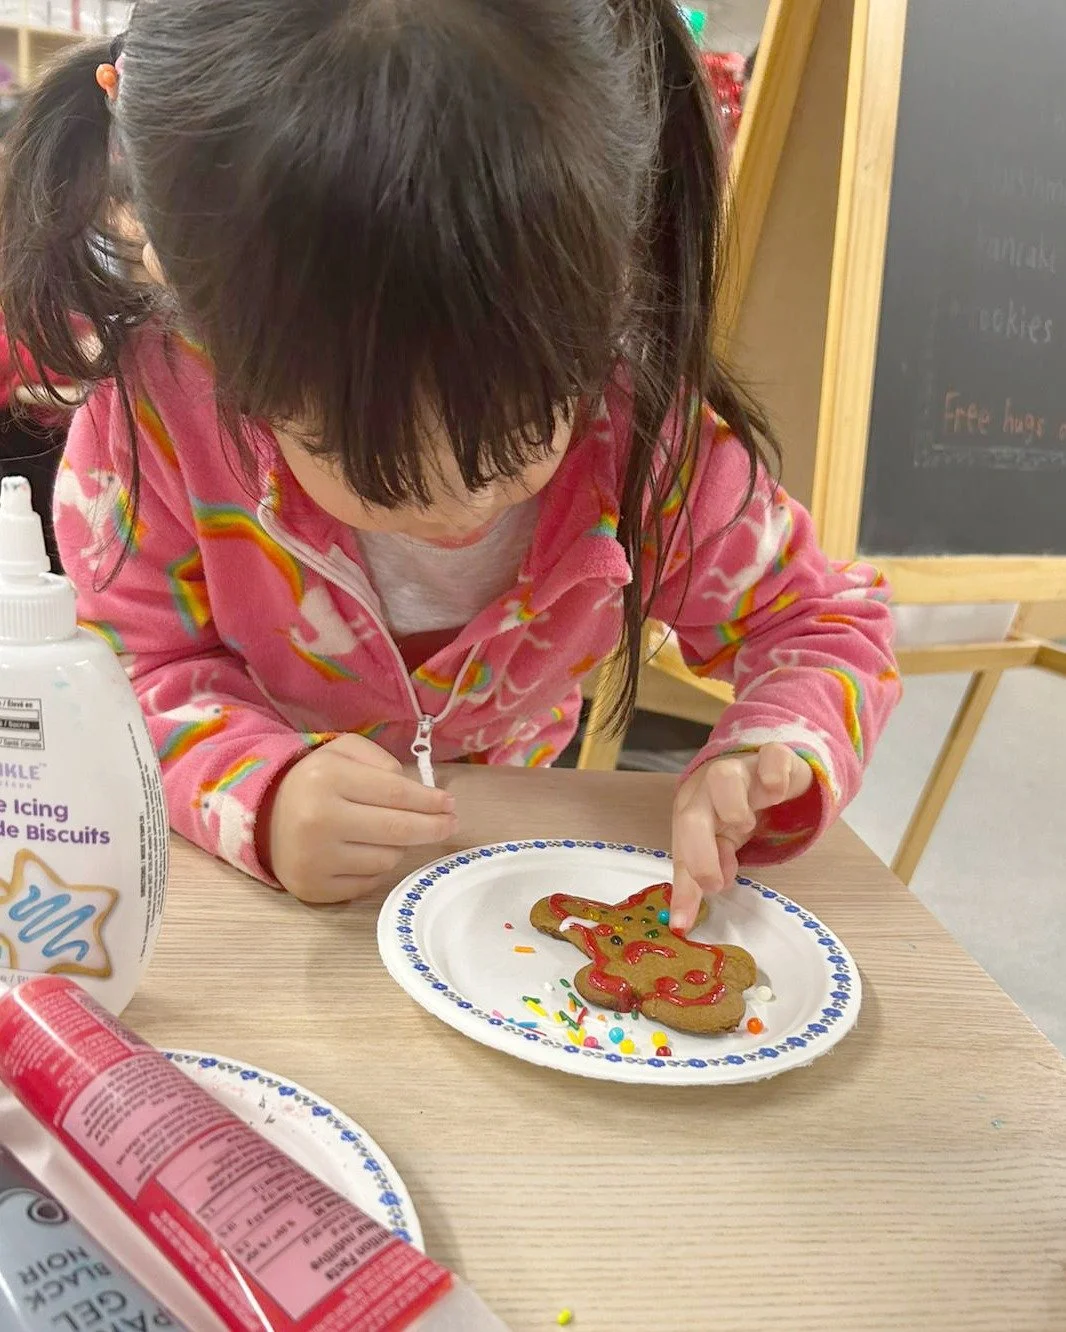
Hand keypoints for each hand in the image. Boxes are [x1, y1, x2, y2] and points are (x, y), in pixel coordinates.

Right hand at [264, 734, 456, 902]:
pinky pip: (370, 883)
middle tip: (450, 823)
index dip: (430, 801)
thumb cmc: (315, 781)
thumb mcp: (343, 752)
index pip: (396, 793)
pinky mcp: (314, 889)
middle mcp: (318, 820)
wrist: (263, 817)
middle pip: (398, 830)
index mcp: (327, 778)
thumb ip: (382, 761)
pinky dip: (378, 868)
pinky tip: (369, 851)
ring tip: (391, 833)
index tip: (450, 804)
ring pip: (388, 859)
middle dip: (433, 827)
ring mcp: (315, 859)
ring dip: (400, 846)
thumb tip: (422, 792)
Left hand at [671, 743, 812, 929]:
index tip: (682, 922)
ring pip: (723, 777)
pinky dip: (773, 775)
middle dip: (699, 852)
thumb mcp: (717, 843)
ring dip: (732, 807)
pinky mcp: (771, 757)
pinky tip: (776, 792)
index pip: (680, 849)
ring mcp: (740, 769)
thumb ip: (706, 872)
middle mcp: (707, 789)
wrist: (765, 767)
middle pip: (692, 815)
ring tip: (747, 826)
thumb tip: (696, 907)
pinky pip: (770, 757)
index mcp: (691, 810)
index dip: (683, 886)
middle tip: (714, 882)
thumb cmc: (734, 807)